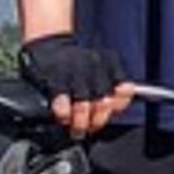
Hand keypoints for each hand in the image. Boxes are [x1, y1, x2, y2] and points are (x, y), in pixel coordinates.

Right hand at [22, 32, 136, 135]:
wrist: (49, 44)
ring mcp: (75, 72)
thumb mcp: (100, 68)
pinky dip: (63, 115)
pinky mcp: (55, 79)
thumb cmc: (77, 62)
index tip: (109, 113)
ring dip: (80, 123)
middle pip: (103, 103)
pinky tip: (63, 117)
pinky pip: (63, 105)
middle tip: (90, 128)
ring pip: (83, 107)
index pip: (124, 90)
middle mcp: (95, 66)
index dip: (117, 106)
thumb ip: (111, 87)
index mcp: (110, 63)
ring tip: (76, 129)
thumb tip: (114, 110)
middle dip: (97, 121)